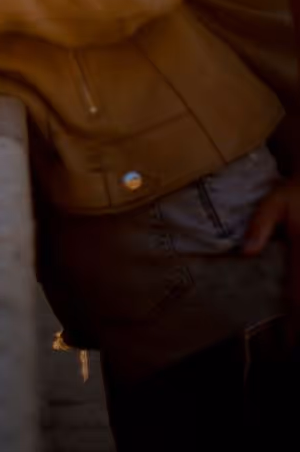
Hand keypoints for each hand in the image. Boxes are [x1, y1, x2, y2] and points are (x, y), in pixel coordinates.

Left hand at [243, 178, 299, 335]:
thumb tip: (247, 252)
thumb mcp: (275, 201)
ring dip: (297, 314)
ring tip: (287, 339)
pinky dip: (298, 302)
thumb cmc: (296, 194)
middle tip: (284, 347)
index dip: (293, 321)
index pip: (298, 293)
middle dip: (296, 326)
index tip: (285, 342)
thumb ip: (261, 224)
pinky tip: (293, 311)